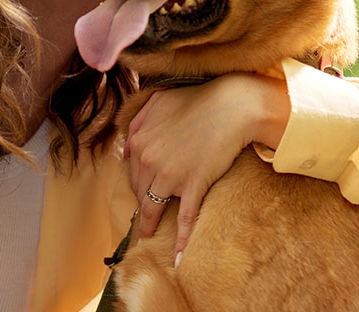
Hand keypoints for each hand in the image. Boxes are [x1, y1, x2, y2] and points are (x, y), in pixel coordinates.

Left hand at [123, 73, 289, 262]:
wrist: (231, 107)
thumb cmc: (197, 101)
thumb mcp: (158, 101)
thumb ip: (137, 120)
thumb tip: (126, 145)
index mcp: (139, 141)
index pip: (131, 172)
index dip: (136, 185)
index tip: (139, 195)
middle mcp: (148, 160)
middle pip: (140, 191)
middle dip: (141, 205)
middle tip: (144, 217)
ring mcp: (170, 176)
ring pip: (154, 208)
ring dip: (150, 226)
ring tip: (149, 238)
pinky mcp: (193, 185)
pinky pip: (185, 218)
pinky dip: (181, 241)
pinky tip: (179, 258)